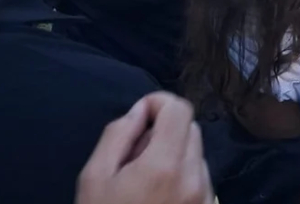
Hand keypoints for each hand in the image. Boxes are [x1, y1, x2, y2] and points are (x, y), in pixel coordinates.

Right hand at [76, 93, 213, 203]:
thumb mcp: (95, 177)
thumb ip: (118, 134)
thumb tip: (140, 110)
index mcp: (166, 164)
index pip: (181, 109)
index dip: (159, 104)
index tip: (139, 118)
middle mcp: (194, 178)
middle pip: (191, 129)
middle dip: (164, 130)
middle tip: (135, 155)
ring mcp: (205, 197)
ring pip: (196, 153)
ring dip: (174, 154)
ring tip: (145, 181)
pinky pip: (200, 178)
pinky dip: (182, 175)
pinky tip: (158, 197)